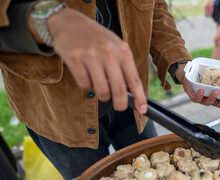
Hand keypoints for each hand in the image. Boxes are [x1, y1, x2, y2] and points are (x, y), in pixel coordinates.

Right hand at [29, 8, 146, 113]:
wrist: (69, 22)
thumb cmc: (96, 38)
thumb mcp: (116, 47)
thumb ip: (124, 67)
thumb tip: (133, 93)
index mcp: (123, 51)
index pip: (134, 79)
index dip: (139, 97)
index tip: (142, 109)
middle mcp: (108, 53)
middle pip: (119, 90)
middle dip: (121, 104)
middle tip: (120, 107)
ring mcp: (91, 56)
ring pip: (101, 90)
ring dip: (102, 95)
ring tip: (100, 86)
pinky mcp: (74, 59)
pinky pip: (84, 85)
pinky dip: (86, 85)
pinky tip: (87, 75)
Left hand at [176, 63, 219, 107]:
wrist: (188, 75)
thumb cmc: (203, 75)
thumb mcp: (214, 72)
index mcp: (218, 95)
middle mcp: (211, 99)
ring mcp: (202, 99)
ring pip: (209, 102)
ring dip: (213, 97)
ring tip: (215, 91)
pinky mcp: (194, 97)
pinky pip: (197, 98)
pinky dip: (200, 95)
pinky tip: (201, 91)